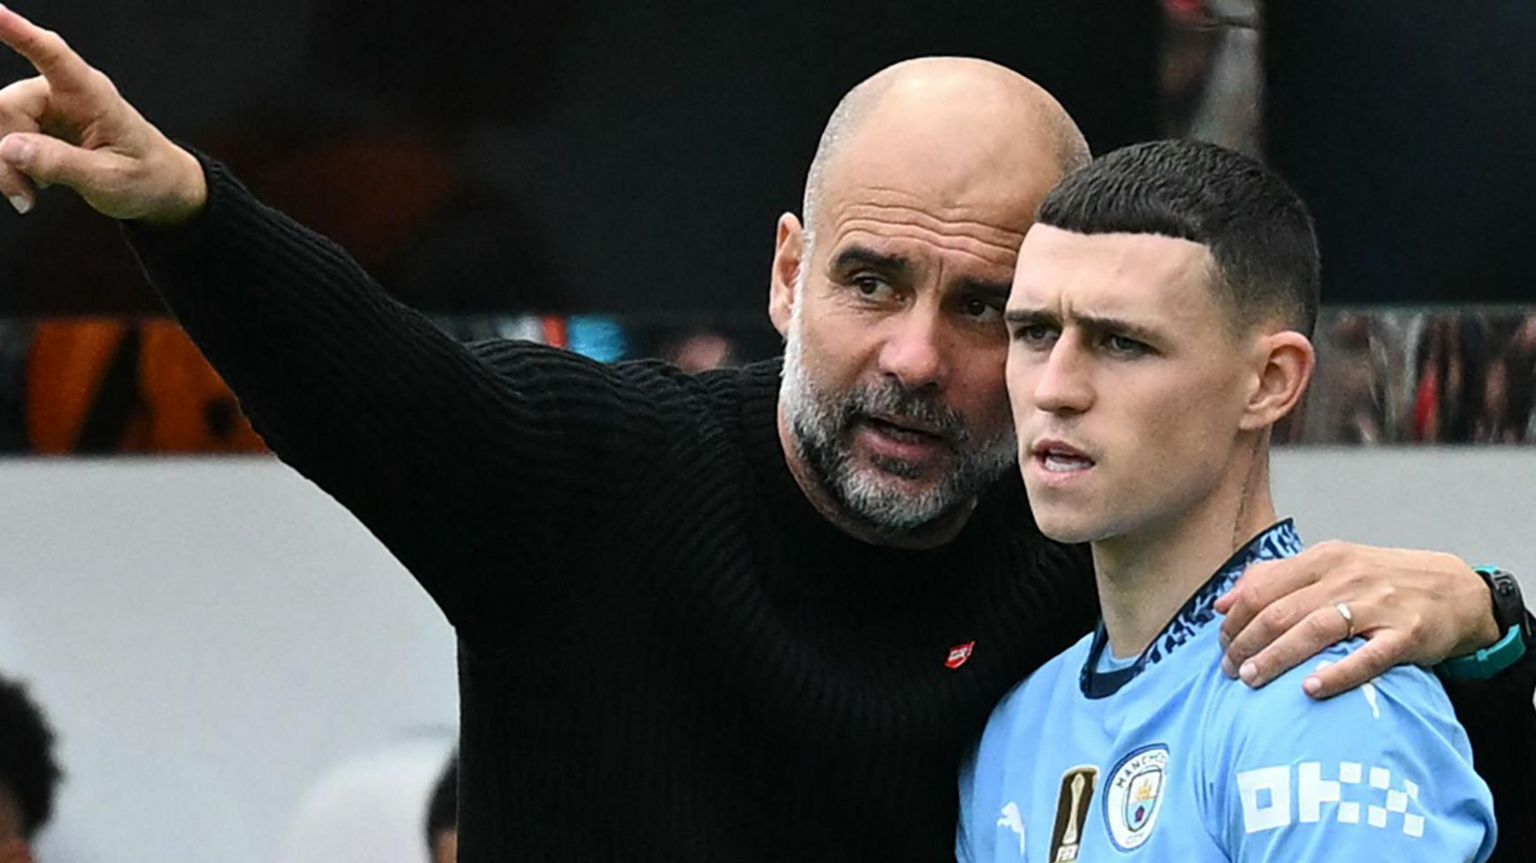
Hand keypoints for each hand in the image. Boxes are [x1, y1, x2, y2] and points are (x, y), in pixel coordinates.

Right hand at [0, 5, 204, 223]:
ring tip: (29, 198)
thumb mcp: (109, 179)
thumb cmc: (146, 177)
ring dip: (5, 167)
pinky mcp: (37, 129)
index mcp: (91, 93)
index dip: (18, 32)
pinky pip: (4, 143)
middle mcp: (62, 94)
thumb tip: (8, 147)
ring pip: (0, 127)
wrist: (160, 189)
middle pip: (7, 106)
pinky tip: (32, 189)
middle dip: (4, 152)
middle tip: (22, 195)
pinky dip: (9, 170)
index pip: (51, 54)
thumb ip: (61, 163)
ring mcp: (47, 111)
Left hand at [1214, 541, 1500, 698]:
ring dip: (1277, 657)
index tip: (1221, 645)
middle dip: (1247, 643)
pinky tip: (1310, 689)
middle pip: (1281, 611)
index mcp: (1323, 559)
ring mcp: (1377, 605)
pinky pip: (1367, 657)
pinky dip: (1337, 673)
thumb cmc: (1380, 581)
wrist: (1454, 590)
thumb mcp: (1329, 566)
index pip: (1263, 589)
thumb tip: (1222, 603)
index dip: (1235, 620)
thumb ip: (1273, 578)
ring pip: (1314, 630)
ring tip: (1251, 680)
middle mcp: (1347, 577)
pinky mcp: (1406, 634)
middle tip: (1229, 671)